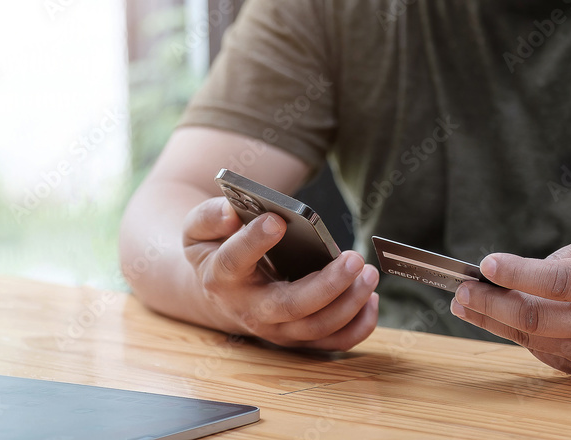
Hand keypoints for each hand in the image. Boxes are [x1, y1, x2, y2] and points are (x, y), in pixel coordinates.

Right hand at [182, 197, 378, 350]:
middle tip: (353, 258)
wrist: (221, 293)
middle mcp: (249, 309)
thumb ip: (210, 216)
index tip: (277, 220)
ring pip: (316, 327)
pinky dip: (359, 325)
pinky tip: (371, 297)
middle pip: (289, 306)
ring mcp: (276, 329)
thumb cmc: (216, 252)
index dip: (253, 242)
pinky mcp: (300, 338)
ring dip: (349, 303)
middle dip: (326, 285)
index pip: (234, 261)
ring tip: (368, 272)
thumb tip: (233, 213)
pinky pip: (334, 341)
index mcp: (221, 277)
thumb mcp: (199, 229)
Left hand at [451, 235, 570, 377]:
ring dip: (494, 322)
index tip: (486, 264)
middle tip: (460, 291)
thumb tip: (520, 273)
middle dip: (491, 305)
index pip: (561, 281)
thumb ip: (569, 259)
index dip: (519, 274)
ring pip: (536, 340)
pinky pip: (547, 353)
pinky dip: (519, 335)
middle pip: (538, 319)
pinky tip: (497, 319)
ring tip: (465, 303)